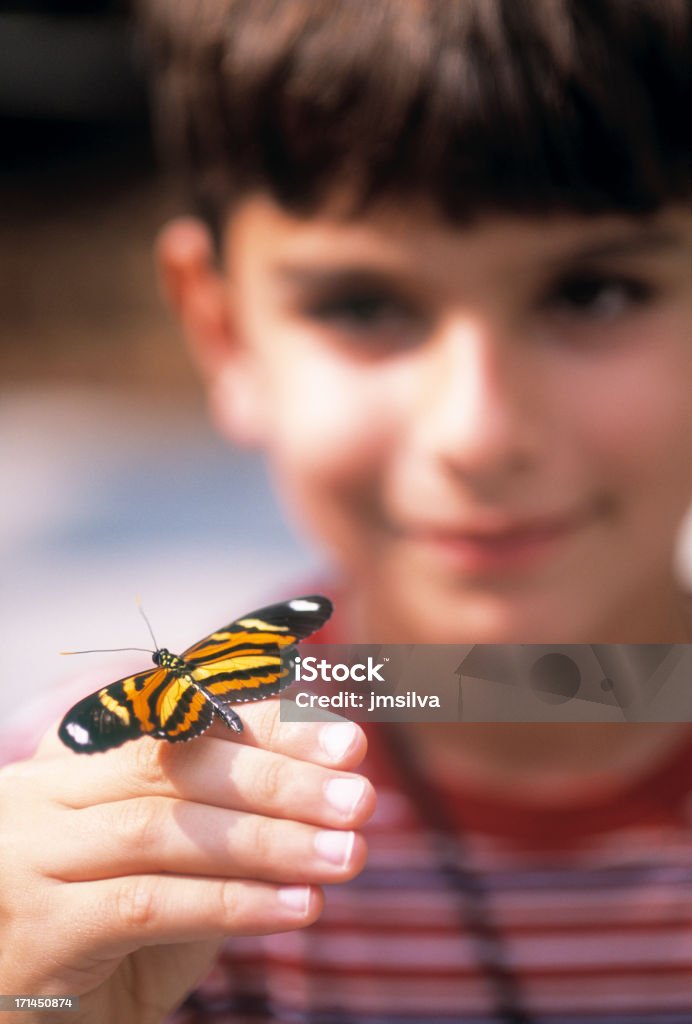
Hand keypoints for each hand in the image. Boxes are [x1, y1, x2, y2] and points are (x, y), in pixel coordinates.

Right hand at [0, 705, 373, 1023]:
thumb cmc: (111, 940)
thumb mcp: (176, 866)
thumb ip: (228, 821)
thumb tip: (330, 781)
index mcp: (77, 759)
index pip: (182, 721)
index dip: (268, 726)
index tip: (348, 742)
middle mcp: (42, 793)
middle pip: (175, 766)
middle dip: (279, 780)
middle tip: (360, 798)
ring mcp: (29, 856)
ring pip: (166, 828)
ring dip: (269, 841)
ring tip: (347, 854)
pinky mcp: (39, 927)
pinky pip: (150, 904)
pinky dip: (234, 902)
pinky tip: (300, 907)